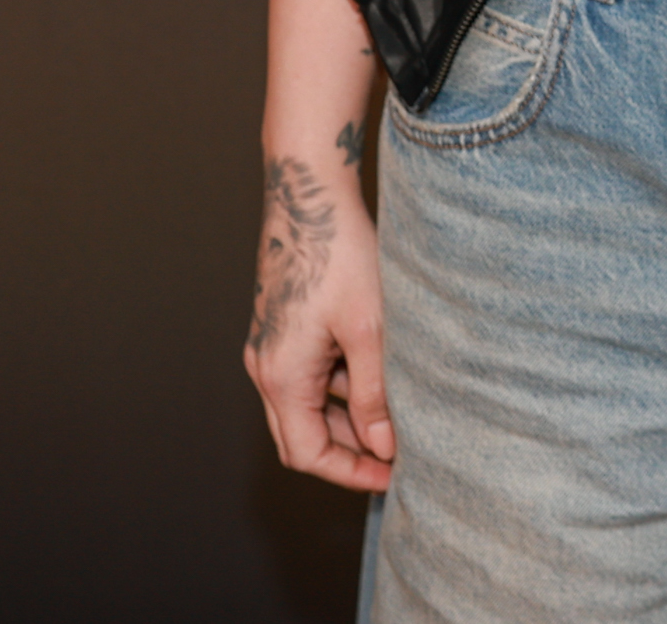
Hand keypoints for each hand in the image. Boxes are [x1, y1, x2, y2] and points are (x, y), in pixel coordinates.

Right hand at [246, 133, 395, 490]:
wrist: (310, 192)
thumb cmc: (339, 254)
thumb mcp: (369, 329)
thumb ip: (374, 394)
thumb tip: (382, 447)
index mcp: (281, 375)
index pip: (307, 453)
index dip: (351, 473)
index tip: (393, 475)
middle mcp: (266, 366)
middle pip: (302, 435)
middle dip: (350, 451)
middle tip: (400, 452)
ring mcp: (271, 345)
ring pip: (307, 404)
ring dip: (348, 415)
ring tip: (400, 410)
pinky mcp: (283, 326)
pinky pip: (308, 374)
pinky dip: (341, 384)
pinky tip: (380, 369)